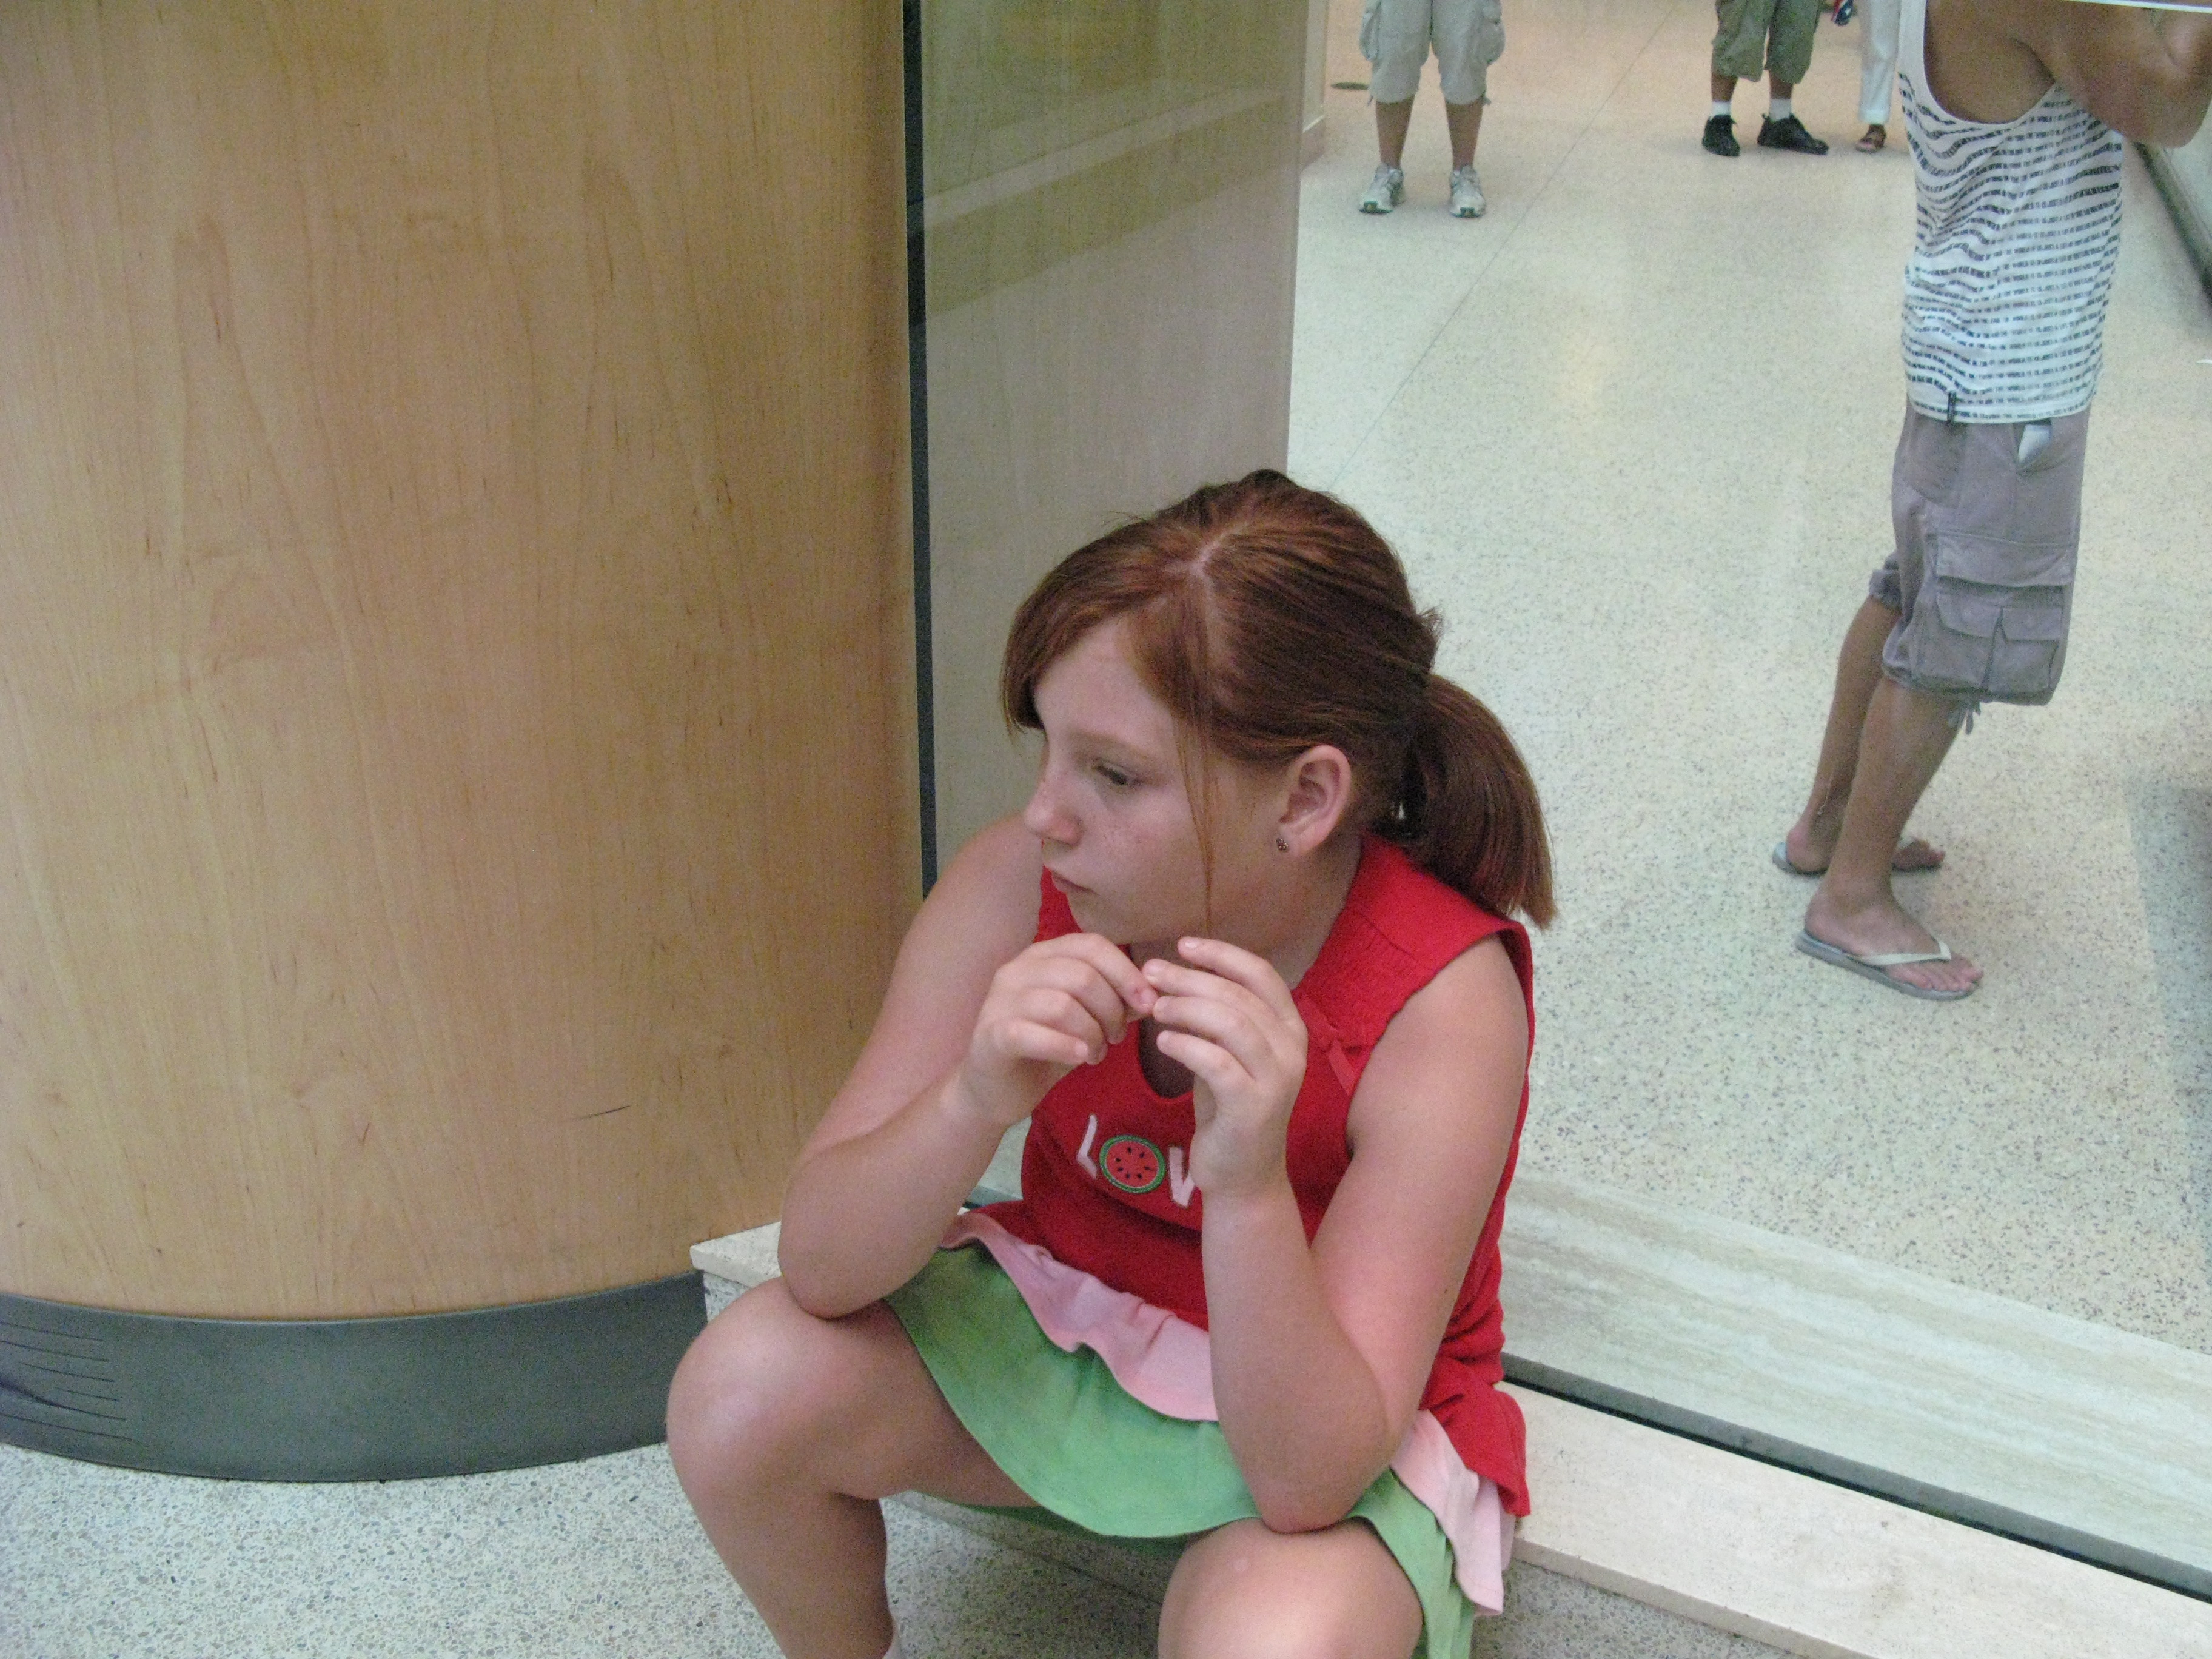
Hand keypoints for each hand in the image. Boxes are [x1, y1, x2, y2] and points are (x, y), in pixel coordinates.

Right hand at [952, 934, 1156, 1130]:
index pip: (1092, 945)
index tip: (1148, 1003)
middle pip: (1081, 975)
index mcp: (1043, 956)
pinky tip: (1080, 1058)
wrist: (997, 1090)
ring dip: (1091, 1033)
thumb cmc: (1046, 1048)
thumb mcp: (1087, 1020)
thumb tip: (1154, 992)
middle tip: (1117, 1037)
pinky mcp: (991, 1034)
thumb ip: (1115, 1002)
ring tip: (1096, 1053)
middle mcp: (1017, 969)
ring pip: (1061, 1004)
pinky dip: (1063, 1046)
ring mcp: (1000, 1000)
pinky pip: (1031, 1033)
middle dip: (1111, 1009)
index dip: (1126, 973)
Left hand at [1142, 939, 1307, 1201]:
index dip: (1222, 954)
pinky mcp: (1253, 1106)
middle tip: (1151, 972)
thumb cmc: (1229, 1108)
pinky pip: (1217, 1062)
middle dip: (1191, 977)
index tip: (1183, 945)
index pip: (1261, 974)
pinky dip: (1185, 1045)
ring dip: (1186, 1007)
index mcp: (1290, 1029)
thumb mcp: (1228, 1054)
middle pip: (1239, 994)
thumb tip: (1178, 972)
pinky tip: (1162, 1041)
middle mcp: (1291, 1050)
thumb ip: (1217, 1017)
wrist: (1242, 1176)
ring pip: (1231, 1022)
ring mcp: (1277, 1079)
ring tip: (1154, 1007)